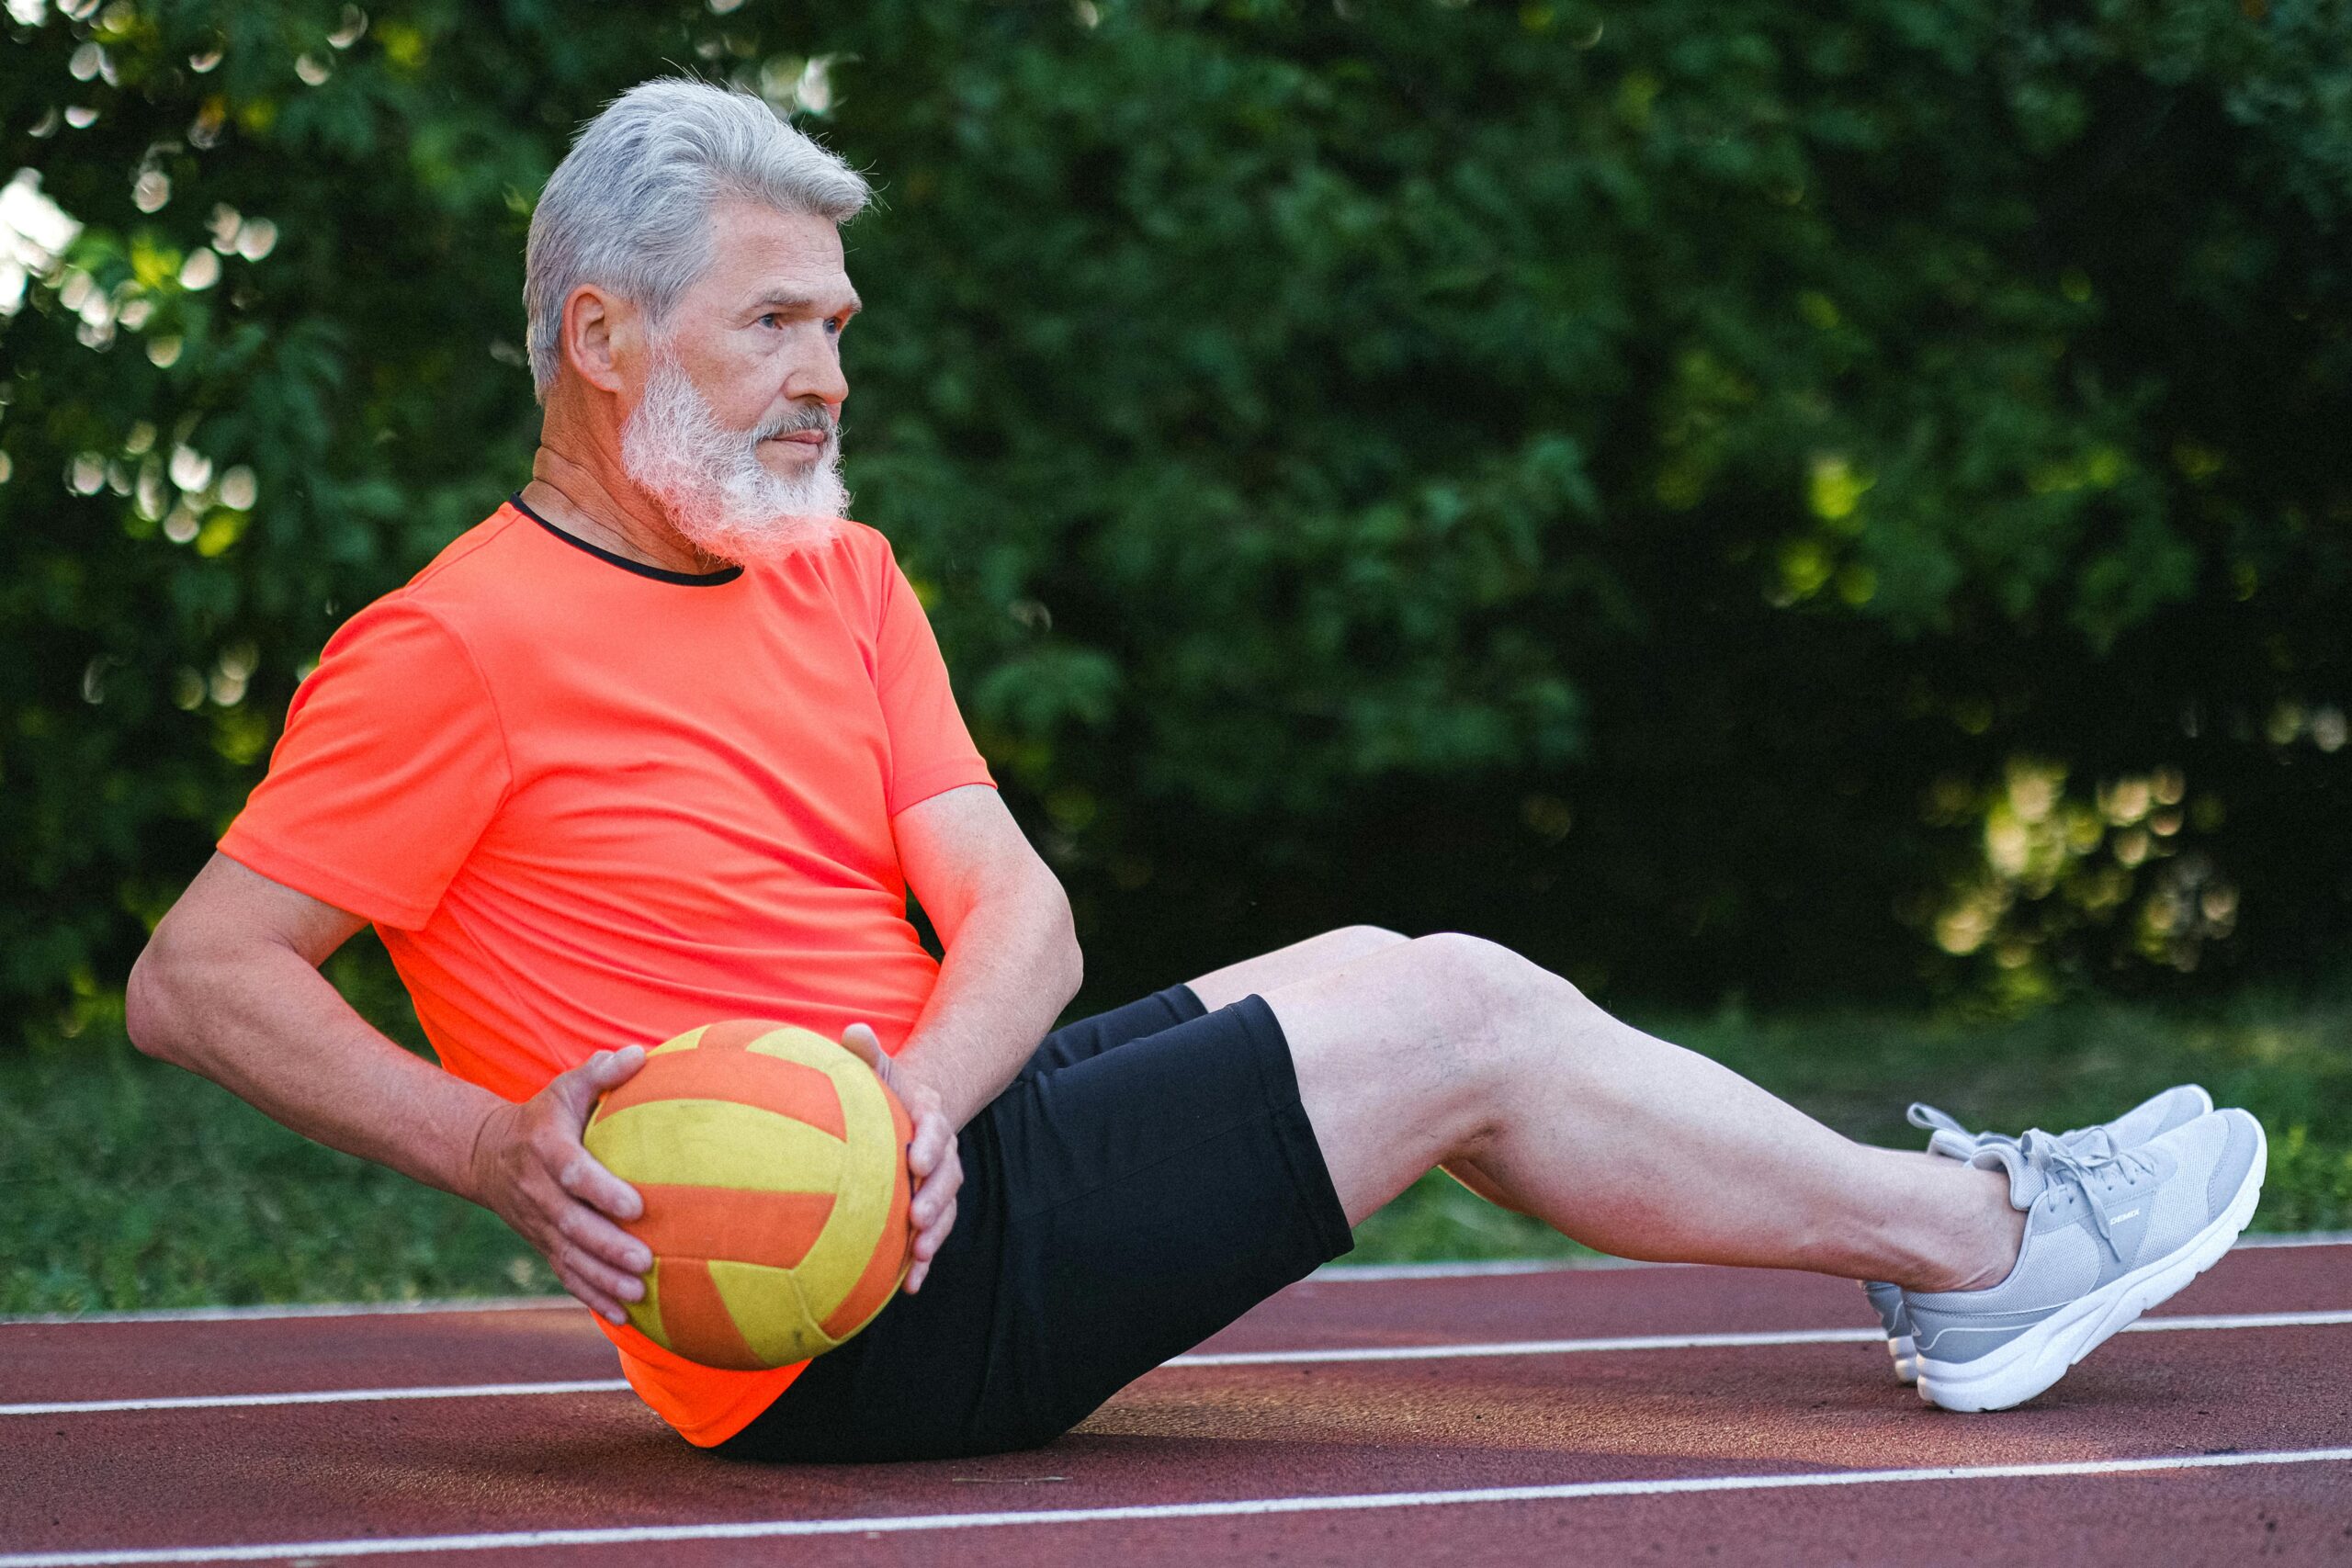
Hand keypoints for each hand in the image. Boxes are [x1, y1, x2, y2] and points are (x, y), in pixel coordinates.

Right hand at [466, 1045, 650, 1325]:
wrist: (486, 1155)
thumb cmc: (544, 1116)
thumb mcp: (565, 1088)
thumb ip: (602, 1073)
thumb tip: (641, 1053)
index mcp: (546, 1151)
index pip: (574, 1173)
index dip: (602, 1190)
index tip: (636, 1205)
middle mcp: (538, 1192)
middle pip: (572, 1225)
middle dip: (607, 1246)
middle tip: (645, 1261)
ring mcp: (537, 1224)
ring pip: (569, 1257)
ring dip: (602, 1278)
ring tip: (639, 1294)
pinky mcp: (542, 1244)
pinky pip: (565, 1274)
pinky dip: (591, 1296)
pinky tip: (621, 1315)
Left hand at [838, 1022, 960, 1293]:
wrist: (906, 1113)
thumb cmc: (883, 1092)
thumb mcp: (878, 1069)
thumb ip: (868, 1053)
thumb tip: (854, 1031)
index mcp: (930, 1119)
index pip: (936, 1130)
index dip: (931, 1146)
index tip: (917, 1160)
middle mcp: (943, 1154)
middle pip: (947, 1178)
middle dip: (935, 1198)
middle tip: (917, 1217)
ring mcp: (939, 1185)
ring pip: (945, 1212)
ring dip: (935, 1235)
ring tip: (919, 1255)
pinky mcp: (928, 1212)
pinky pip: (931, 1238)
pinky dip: (924, 1262)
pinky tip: (909, 1287)